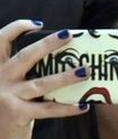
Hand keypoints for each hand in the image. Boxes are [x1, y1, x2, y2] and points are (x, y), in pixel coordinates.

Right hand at [0, 21, 92, 138]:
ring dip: (66, 76)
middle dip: (48, 44)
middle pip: (24, 57)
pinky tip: (84, 105)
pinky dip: (67, 108)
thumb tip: (58, 59)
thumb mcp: (8, 87)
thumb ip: (21, 73)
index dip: (16, 29)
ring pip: (41, 83)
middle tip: (69, 35)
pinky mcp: (16, 115)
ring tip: (87, 70)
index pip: (0, 41)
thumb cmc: (7, 109)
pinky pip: (48, 109)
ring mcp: (6, 97)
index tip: (38, 24)